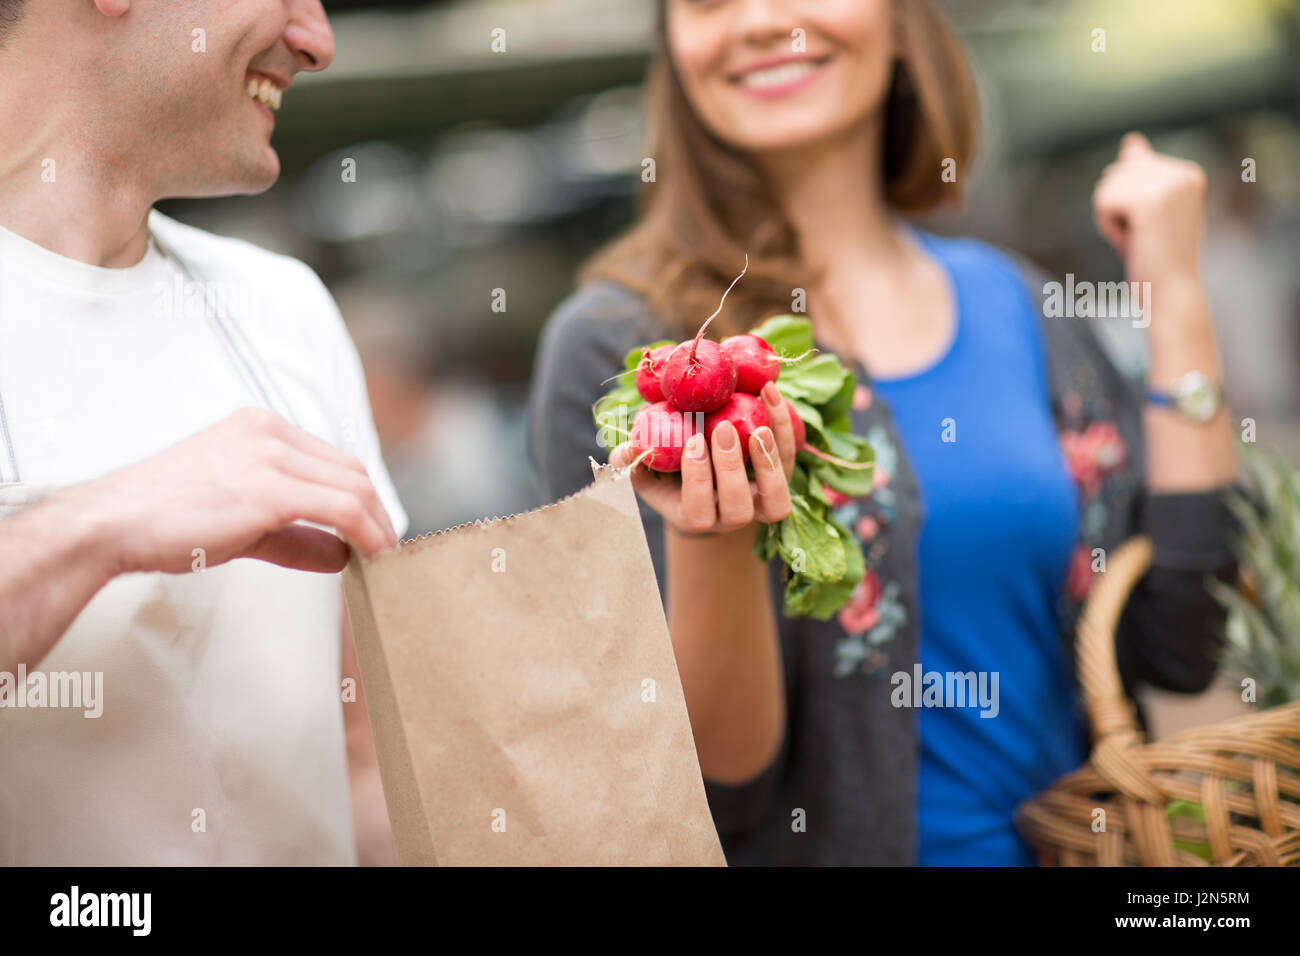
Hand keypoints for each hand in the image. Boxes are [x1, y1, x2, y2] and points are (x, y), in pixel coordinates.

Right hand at [65, 407, 397, 576]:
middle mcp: (268, 431)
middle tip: (388, 550)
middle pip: (351, 470)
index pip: (332, 459)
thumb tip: (339, 555)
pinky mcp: (270, 489)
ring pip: (354, 488)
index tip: (373, 530)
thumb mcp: (241, 520)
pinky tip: (373, 557)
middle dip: (376, 512)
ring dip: (378, 527)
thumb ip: (293, 535)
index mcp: (259, 427)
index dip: (361, 497)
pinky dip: (368, 534)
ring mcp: (269, 456)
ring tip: (386, 560)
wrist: (110, 524)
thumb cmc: (162, 521)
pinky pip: (342, 509)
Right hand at [610, 382, 794, 534]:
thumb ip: (631, 460)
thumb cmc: (670, 471)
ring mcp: (760, 503)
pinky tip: (770, 394)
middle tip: (724, 428)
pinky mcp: (782, 479)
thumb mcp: (647, 468)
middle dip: (731, 469)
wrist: (707, 472)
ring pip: (776, 501)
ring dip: (770, 462)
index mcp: (694, 517)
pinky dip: (785, 429)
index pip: (697, 512)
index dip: (697, 480)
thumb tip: (627, 450)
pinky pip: (791, 461)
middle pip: (738, 510)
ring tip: (759, 426)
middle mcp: (729, 518)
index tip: (692, 442)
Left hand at [1092, 132, 1207, 285]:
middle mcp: (1184, 173)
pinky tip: (1130, 242)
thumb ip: (1142, 172)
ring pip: (1107, 185)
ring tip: (1138, 239)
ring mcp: (1169, 185)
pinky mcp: (1149, 201)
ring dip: (1111, 218)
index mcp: (1188, 172)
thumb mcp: (1149, 209)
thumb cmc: (1157, 258)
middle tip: (1142, 235)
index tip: (1150, 227)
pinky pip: (1103, 201)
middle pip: (1116, 172)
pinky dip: (1107, 226)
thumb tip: (1132, 141)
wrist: (1171, 293)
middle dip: (1117, 206)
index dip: (1126, 201)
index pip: (1129, 165)